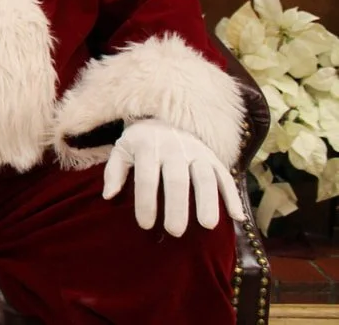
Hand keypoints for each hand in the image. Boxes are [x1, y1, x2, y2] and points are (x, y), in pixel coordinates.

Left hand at [103, 118, 245, 236]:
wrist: (166, 115)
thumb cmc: (141, 141)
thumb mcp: (122, 148)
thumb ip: (114, 171)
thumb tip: (109, 196)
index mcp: (148, 146)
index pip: (146, 178)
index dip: (146, 202)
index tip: (146, 225)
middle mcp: (174, 148)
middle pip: (177, 180)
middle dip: (176, 206)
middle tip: (175, 231)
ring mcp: (197, 151)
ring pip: (204, 177)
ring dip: (208, 201)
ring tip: (208, 225)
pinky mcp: (214, 156)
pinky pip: (226, 176)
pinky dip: (233, 195)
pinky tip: (238, 216)